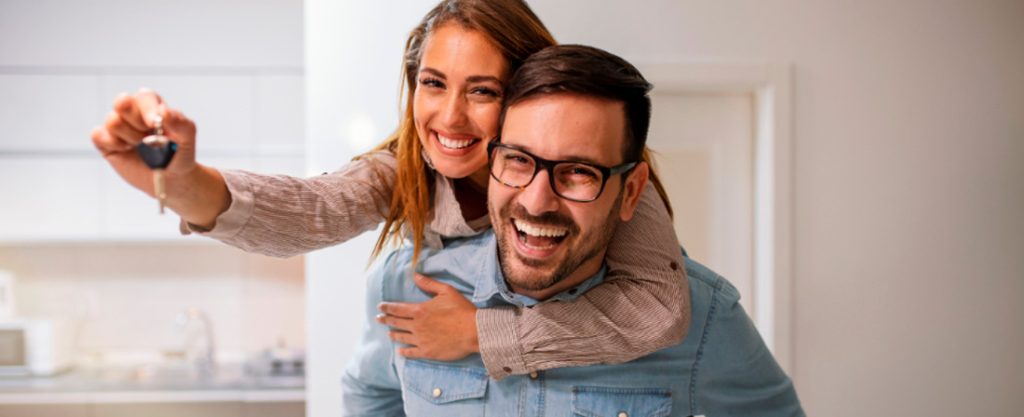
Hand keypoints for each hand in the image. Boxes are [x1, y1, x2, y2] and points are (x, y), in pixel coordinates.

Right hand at [90, 89, 228, 226]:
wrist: (170, 179)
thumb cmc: (179, 154)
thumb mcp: (187, 139)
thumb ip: (181, 123)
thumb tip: (164, 111)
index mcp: (153, 106)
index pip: (144, 96)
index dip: (147, 109)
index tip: (154, 124)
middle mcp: (133, 112)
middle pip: (122, 102)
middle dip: (135, 121)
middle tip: (147, 137)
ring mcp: (119, 126)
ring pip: (112, 120)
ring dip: (129, 137)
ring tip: (141, 146)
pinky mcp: (106, 141)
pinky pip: (98, 134)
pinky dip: (113, 145)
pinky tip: (126, 151)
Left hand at [377, 274, 478, 360]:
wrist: (473, 332)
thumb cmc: (461, 310)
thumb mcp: (446, 291)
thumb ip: (429, 284)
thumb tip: (415, 275)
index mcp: (419, 310)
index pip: (397, 309)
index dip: (387, 307)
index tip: (379, 307)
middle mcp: (417, 326)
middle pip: (396, 323)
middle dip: (386, 320)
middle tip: (378, 319)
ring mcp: (421, 340)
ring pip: (402, 337)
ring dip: (393, 335)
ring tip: (389, 334)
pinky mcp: (427, 352)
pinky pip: (411, 352)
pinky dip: (404, 351)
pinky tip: (401, 351)